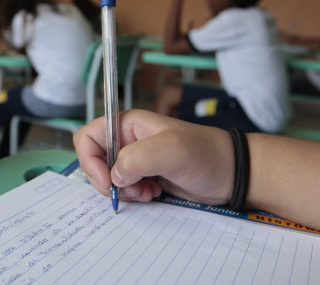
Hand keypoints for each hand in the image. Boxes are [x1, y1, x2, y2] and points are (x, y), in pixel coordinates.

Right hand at [73, 109, 233, 204]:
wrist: (232, 174)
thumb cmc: (205, 155)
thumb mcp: (170, 151)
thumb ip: (135, 159)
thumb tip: (115, 177)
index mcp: (127, 124)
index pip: (87, 137)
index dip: (90, 160)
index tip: (107, 181)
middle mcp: (127, 139)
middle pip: (95, 161)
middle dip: (109, 180)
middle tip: (133, 189)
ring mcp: (136, 158)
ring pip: (109, 178)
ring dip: (124, 191)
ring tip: (148, 192)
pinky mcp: (145, 175)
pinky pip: (125, 188)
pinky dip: (134, 196)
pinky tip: (153, 194)